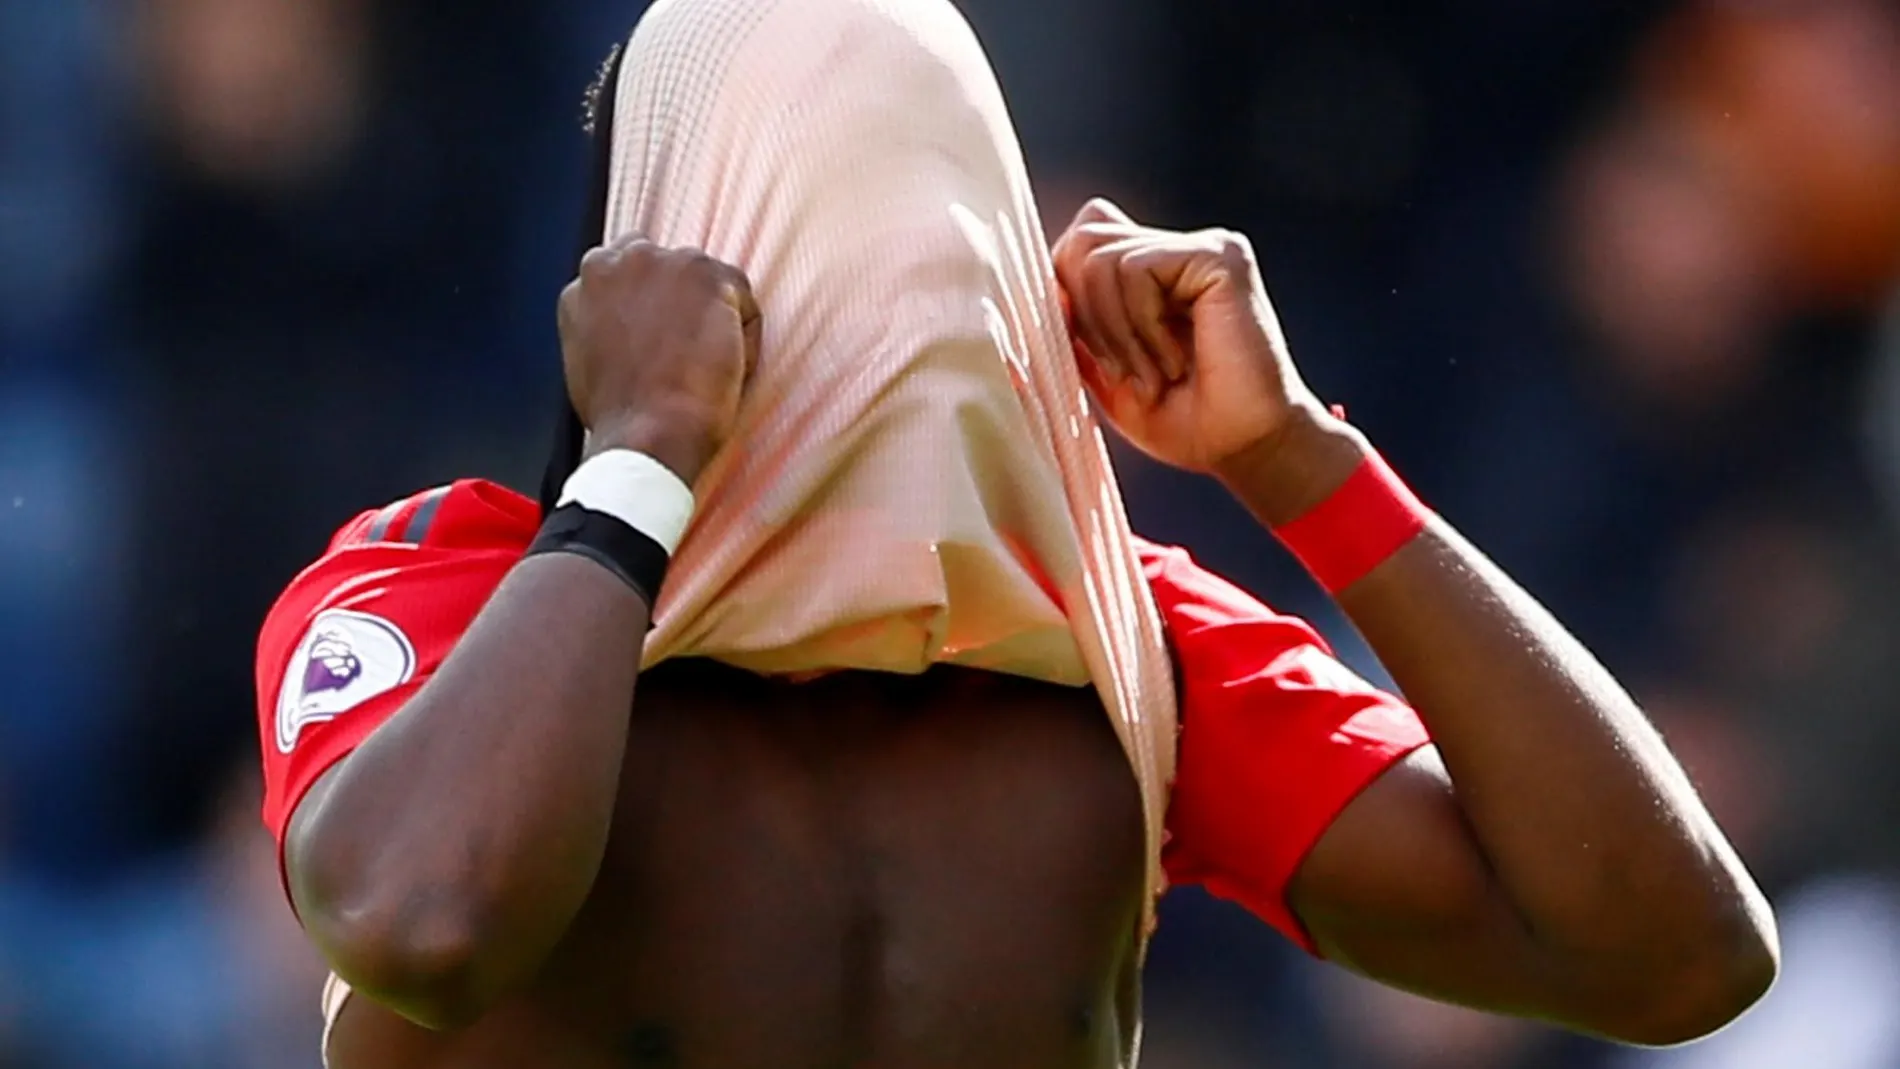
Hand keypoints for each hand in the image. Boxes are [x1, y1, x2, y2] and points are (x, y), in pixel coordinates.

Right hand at [558, 234, 761, 483]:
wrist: (647, 433)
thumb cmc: (620, 414)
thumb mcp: (588, 358)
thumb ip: (605, 324)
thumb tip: (627, 326)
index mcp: (590, 280)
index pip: (634, 268)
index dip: (657, 301)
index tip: (668, 330)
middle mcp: (623, 260)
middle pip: (673, 266)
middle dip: (685, 301)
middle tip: (692, 351)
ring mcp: (666, 263)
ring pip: (710, 283)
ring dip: (715, 319)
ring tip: (705, 369)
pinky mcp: (708, 276)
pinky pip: (743, 300)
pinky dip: (744, 335)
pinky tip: (726, 369)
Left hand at [1052, 199, 1322, 474]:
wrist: (1243, 447)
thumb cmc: (1182, 418)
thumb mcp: (1103, 372)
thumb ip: (1069, 325)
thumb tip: (1031, 289)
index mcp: (1148, 271)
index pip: (1079, 240)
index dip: (1067, 292)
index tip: (1095, 357)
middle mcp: (1173, 249)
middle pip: (1083, 240)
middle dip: (1087, 316)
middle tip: (1127, 371)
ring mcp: (1199, 248)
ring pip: (1103, 260)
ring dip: (1117, 334)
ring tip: (1155, 373)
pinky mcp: (1218, 256)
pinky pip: (1137, 269)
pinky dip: (1142, 327)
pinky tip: (1174, 361)